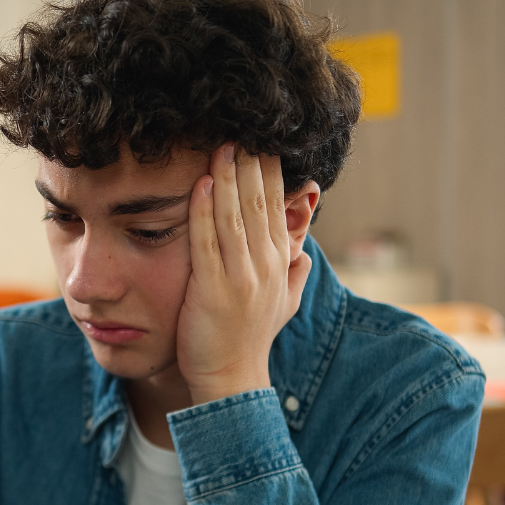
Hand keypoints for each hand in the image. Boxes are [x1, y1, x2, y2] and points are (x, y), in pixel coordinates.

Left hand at [176, 143, 312, 406]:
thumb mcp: (280, 304)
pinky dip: (205, 211)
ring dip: (229, 177)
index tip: (260, 139)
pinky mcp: (215, 290)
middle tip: (243, 125)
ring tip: (222, 144)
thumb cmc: (249, 339)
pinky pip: (209, 242)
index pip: (275, 206)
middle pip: (259, 203)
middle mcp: (266, 265)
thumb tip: (303, 253)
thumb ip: (292, 275)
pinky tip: (201, 184)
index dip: (269, 171)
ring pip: (236, 216)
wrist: (232, 378)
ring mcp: (241, 277)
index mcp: (279, 262)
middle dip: (252, 162)